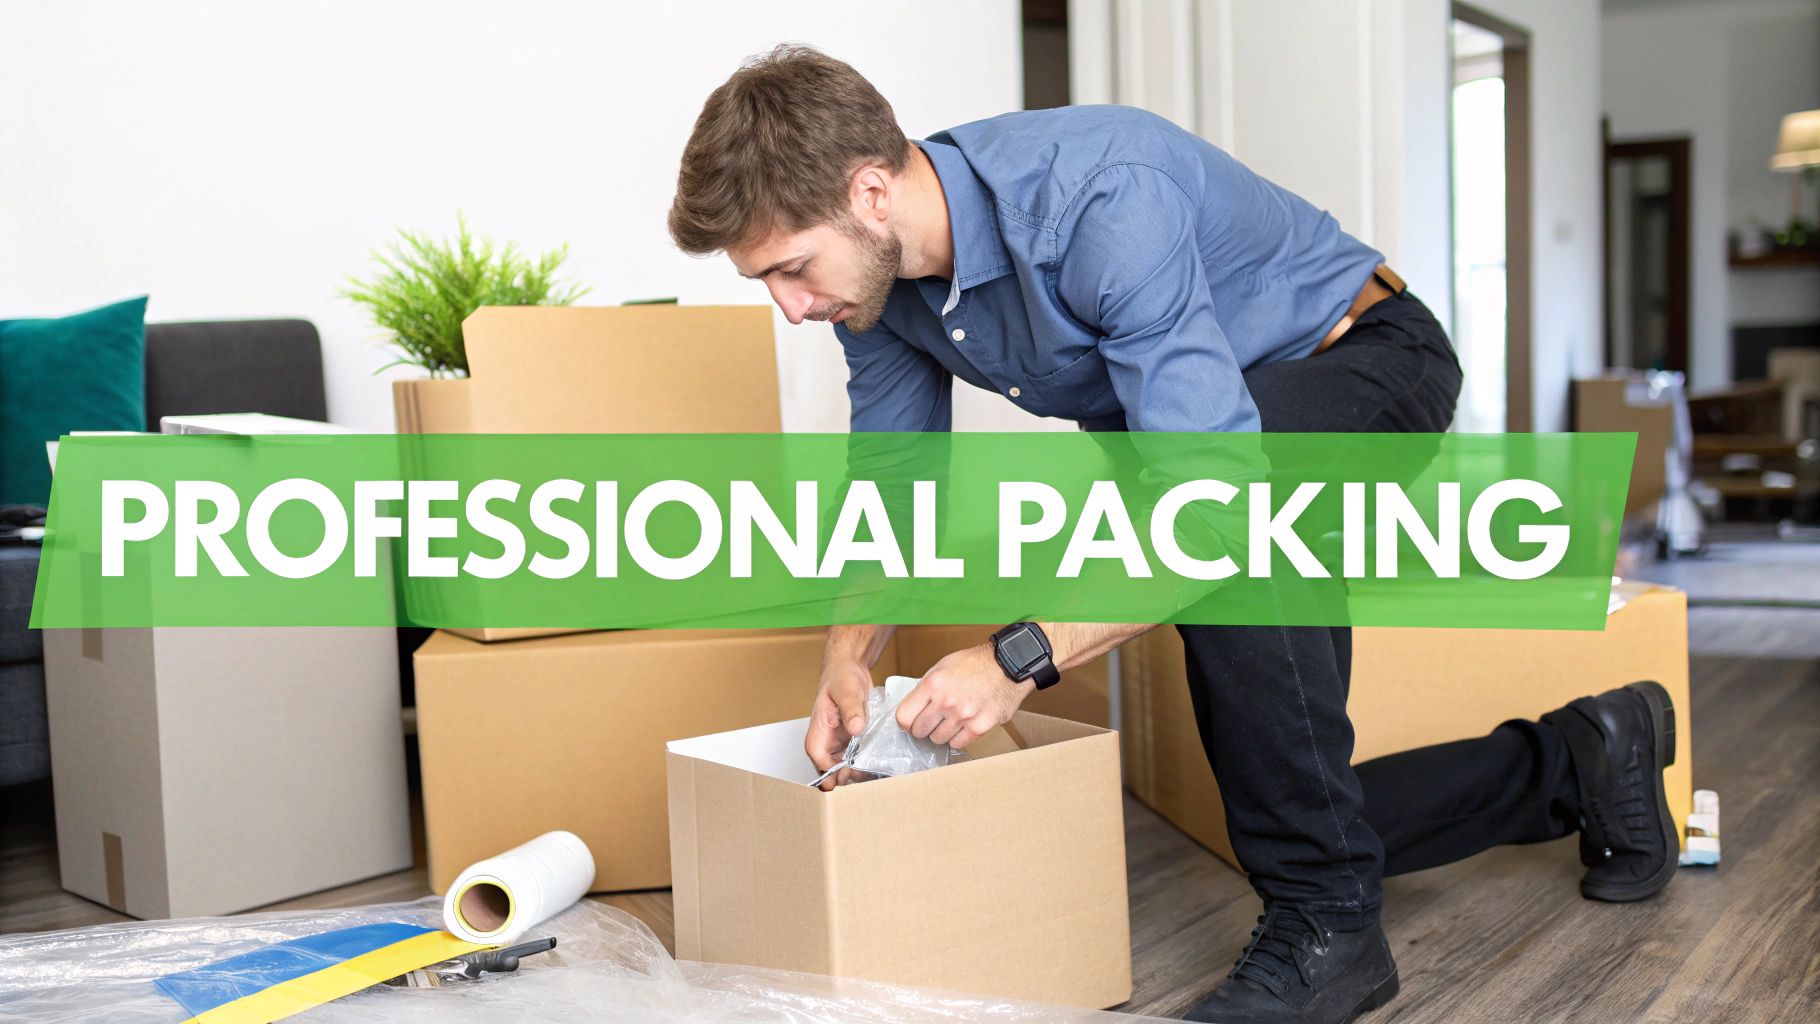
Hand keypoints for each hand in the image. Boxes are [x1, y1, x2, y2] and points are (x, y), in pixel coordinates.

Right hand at [804, 659, 872, 790]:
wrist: (850, 667)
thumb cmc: (841, 675)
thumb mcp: (847, 689)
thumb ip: (851, 709)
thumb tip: (855, 727)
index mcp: (819, 728)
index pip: (817, 756)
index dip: (829, 770)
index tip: (846, 775)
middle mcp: (826, 738)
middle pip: (828, 768)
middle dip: (843, 777)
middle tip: (863, 778)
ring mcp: (839, 741)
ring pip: (841, 767)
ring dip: (854, 774)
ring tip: (871, 775)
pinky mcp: (851, 741)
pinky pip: (854, 759)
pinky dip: (862, 765)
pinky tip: (875, 767)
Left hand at [895, 643, 1032, 749]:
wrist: (1008, 666)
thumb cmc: (976, 664)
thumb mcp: (943, 666)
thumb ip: (926, 687)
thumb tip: (912, 708)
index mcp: (933, 684)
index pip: (903, 717)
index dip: (905, 721)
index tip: (910, 721)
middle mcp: (946, 702)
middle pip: (919, 731)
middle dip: (923, 727)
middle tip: (933, 720)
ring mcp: (963, 716)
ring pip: (938, 739)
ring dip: (941, 732)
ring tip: (951, 719)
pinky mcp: (979, 726)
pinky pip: (957, 743)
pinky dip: (958, 737)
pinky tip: (963, 724)